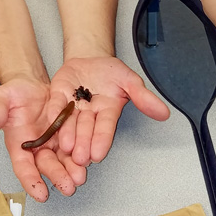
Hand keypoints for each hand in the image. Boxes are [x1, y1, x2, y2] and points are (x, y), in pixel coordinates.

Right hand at [0, 77, 87, 202]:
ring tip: (81, 177)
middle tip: (68, 186)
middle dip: (58, 177)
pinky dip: (82, 153)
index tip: (40, 194)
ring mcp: (53, 141)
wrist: (31, 84)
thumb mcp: (0, 98)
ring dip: (72, 169)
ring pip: (63, 159)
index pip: (23, 166)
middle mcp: (36, 147)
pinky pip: (75, 144)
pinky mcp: (66, 132)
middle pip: (47, 166)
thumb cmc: (12, 94)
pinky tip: (90, 158)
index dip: (31, 181)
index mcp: (18, 144)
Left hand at [51, 56, 169, 166]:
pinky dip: (53, 113)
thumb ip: (144, 98)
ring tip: (66, 146)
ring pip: (69, 123)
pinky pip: (54, 105)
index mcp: (107, 112)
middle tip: (81, 157)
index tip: (99, 154)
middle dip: (83, 143)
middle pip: (85, 130)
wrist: (91, 58)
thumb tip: (164, 113)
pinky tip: (52, 121)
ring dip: (67, 134)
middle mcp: (89, 114)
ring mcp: (72, 107)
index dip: (102, 140)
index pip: (105, 128)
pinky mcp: (57, 97)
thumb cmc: (111, 72)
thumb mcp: (131, 81)